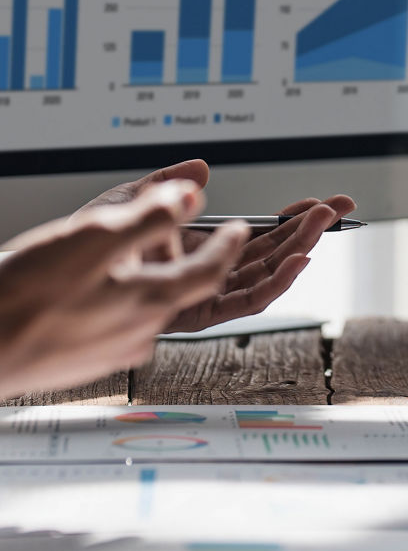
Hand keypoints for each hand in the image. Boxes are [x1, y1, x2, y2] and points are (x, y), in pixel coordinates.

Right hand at [0, 181, 247, 399]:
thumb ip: (150, 214)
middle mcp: (141, 331)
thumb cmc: (22, 295)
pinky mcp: (89, 358)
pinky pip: (126, 322)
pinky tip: (120, 289)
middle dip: (215, 262)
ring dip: (170, 279)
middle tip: (233, 242)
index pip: (212, 269)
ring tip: (171, 258)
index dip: (231, 244)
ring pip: (156, 305)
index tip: (242, 228)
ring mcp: (115, 348)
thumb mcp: (92, 236)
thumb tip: (193, 193)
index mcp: (151, 300)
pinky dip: (135, 298)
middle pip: (191, 288)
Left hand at [80, 159, 357, 332]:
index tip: (317, 204)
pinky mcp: (194, 315)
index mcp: (193, 246)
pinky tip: (296, 261)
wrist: (52, 284)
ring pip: (263, 276)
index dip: (288, 219)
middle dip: (305, 231)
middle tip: (335, 211)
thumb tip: (202, 167)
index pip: (254, 233)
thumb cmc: (80, 250)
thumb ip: (167, 185)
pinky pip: (242, 302)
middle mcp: (201, 272)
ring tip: (322, 227)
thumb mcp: (126, 202)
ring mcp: (199, 294)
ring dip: (298, 250)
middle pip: (267, 253)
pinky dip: (274, 282)